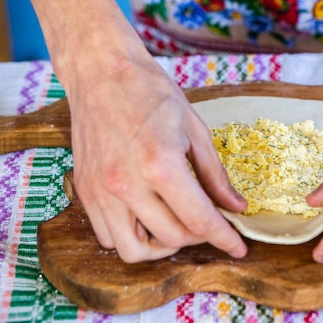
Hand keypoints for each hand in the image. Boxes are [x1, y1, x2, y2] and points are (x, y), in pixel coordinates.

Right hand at [64, 53, 247, 262]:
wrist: (101, 72)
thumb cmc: (150, 92)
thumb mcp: (194, 129)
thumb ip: (215, 175)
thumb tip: (236, 206)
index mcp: (160, 165)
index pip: (198, 220)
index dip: (224, 239)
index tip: (238, 248)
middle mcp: (126, 184)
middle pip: (171, 239)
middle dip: (198, 237)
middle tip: (208, 222)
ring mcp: (101, 191)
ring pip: (133, 251)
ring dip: (162, 246)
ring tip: (177, 225)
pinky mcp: (85, 192)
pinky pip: (108, 236)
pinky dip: (132, 237)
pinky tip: (148, 218)